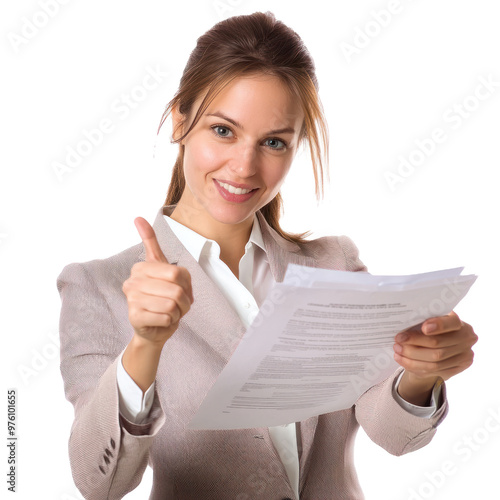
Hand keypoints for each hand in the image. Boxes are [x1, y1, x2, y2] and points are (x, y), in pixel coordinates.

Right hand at [122, 217, 193, 347]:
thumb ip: (150, 242)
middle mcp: (132, 282)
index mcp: (141, 268)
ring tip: (170, 312)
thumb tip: (138, 218)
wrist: (155, 329)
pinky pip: (166, 317)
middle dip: (184, 300)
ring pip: (172, 304)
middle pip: (176, 289)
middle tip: (177, 305)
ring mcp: (131, 300)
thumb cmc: (162, 297)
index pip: (176, 273)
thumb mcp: (162, 267)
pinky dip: (171, 321)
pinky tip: (162, 321)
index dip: (186, 285)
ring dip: (178, 312)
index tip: (178, 288)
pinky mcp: (134, 317)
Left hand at [393, 311, 477, 384]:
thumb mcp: (430, 319)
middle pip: (438, 344)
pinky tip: (402, 359)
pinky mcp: (457, 369)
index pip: (451, 323)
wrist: (439, 345)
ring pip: (434, 361)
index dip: (439, 325)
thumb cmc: (432, 327)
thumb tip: (404, 325)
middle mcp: (466, 339)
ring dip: (411, 356)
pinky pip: (432, 371)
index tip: (424, 327)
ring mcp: (464, 356)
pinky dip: (413, 365)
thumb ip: (423, 320)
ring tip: (397, 350)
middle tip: (398, 340)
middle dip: (414, 342)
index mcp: (459, 323)